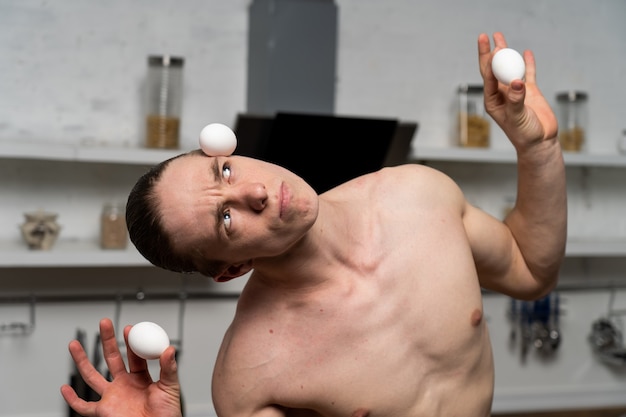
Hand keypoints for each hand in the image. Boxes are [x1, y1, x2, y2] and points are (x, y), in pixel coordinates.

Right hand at [60, 318, 182, 416]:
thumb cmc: (167, 415)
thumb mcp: (171, 387)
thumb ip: (169, 368)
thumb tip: (170, 349)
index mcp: (141, 379)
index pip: (134, 355)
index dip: (131, 341)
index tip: (129, 328)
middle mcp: (125, 386)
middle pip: (112, 358)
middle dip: (108, 340)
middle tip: (105, 322)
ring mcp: (113, 397)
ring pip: (92, 376)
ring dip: (82, 360)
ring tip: (74, 344)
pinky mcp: (104, 412)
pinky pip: (83, 407)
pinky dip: (72, 400)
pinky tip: (64, 388)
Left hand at [477, 32, 557, 148]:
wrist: (540, 142)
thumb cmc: (524, 134)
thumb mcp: (517, 117)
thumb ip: (516, 100)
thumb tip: (516, 81)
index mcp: (492, 100)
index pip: (488, 77)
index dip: (488, 62)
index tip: (491, 49)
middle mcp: (501, 94)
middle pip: (493, 69)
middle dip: (489, 52)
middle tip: (485, 36)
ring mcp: (515, 91)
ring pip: (508, 68)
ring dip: (505, 53)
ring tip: (500, 38)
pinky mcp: (529, 92)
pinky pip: (528, 73)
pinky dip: (527, 63)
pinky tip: (526, 52)